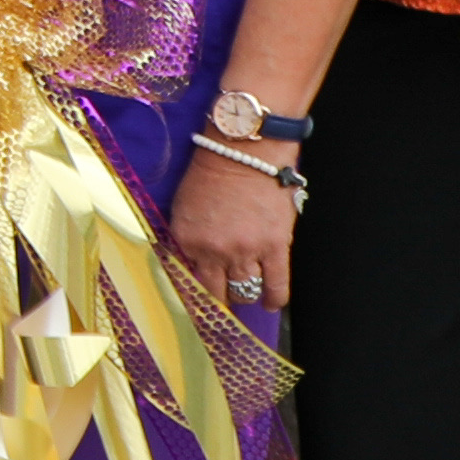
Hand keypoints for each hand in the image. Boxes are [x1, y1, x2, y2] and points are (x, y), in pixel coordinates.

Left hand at [165, 137, 298, 315]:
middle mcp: (215, 252)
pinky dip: (274, 299)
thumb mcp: (183, 209)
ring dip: (244, 296)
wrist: (246, 155)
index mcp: (188, 241)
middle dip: (219, 300)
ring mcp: (246, 252)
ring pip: (245, 291)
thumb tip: (191, 263)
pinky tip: (271, 305)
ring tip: (246, 296)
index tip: (198, 300)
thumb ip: (186, 239)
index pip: (188, 279)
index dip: (194, 290)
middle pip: (216, 292)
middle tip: (222, 304)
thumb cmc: (211, 175)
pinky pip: (276, 284)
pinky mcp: (275, 248)